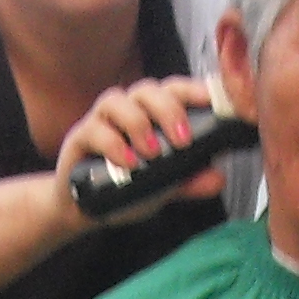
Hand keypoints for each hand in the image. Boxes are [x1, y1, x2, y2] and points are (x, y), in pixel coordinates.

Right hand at [53, 76, 229, 227]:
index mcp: (153, 113)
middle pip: (147, 90)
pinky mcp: (80, 136)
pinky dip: (113, 144)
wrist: (85, 209)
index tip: (209, 101)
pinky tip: (127, 162)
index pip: (174, 90)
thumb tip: (218, 178)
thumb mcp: (164, 188)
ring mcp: (103, 120)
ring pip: (118, 101)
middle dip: (168, 110)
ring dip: (138, 124)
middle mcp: (129, 109)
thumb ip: (189, 182)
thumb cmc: (128, 188)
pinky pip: (95, 130)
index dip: (191, 90)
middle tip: (182, 140)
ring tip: (152, 153)